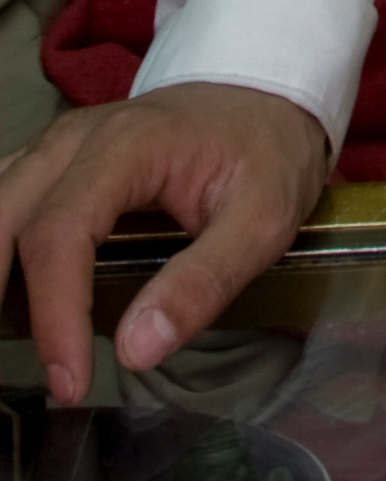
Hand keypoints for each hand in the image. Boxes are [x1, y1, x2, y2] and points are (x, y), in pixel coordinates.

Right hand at [0, 86, 329, 404]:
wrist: (264, 99)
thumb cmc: (265, 154)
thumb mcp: (262, 220)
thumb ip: (203, 283)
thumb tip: (136, 349)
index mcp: (129, 145)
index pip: (61, 233)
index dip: (55, 314)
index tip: (69, 381)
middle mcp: (76, 139)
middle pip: (6, 219)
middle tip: (13, 377)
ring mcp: (57, 147)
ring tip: (6, 342)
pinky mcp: (51, 163)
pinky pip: (1, 202)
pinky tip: (8, 298)